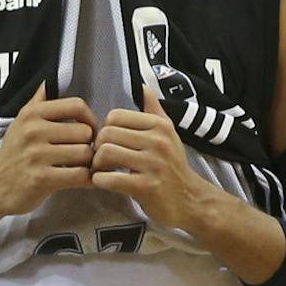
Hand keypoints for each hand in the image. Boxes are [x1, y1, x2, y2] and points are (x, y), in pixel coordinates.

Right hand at [0, 84, 96, 218]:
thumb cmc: (13, 156)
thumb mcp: (20, 123)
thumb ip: (37, 102)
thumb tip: (49, 81)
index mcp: (31, 115)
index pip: (76, 105)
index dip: (90, 118)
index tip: (88, 130)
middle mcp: (33, 132)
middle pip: (85, 132)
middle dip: (88, 145)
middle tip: (82, 154)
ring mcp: (37, 156)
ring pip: (85, 154)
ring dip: (87, 164)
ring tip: (79, 167)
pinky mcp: (42, 179)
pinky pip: (80, 175)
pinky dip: (86, 179)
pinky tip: (79, 180)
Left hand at [90, 72, 210, 231]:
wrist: (189, 200)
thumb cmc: (172, 167)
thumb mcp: (168, 135)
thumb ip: (154, 111)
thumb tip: (143, 86)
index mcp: (159, 126)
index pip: (115, 116)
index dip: (104, 129)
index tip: (108, 143)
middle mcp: (158, 141)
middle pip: (106, 134)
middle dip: (96, 148)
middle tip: (100, 160)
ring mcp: (152, 164)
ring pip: (105, 153)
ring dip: (96, 165)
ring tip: (101, 170)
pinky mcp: (145, 186)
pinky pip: (109, 178)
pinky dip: (99, 181)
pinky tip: (104, 182)